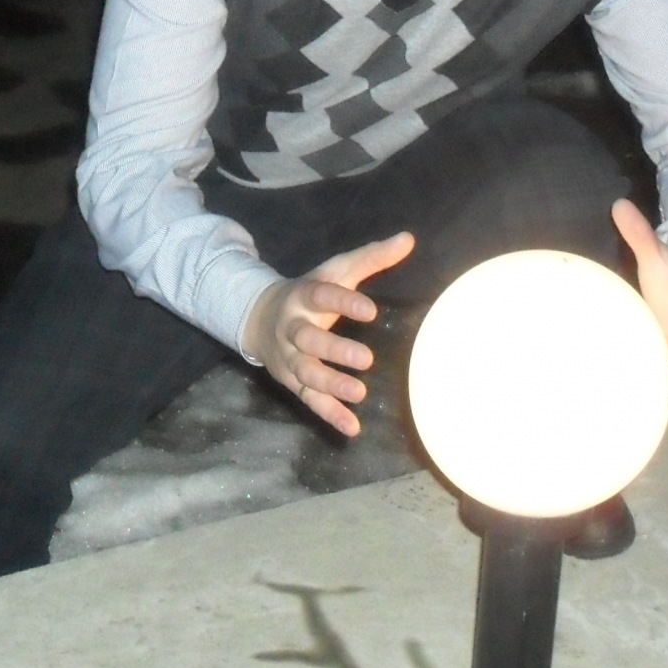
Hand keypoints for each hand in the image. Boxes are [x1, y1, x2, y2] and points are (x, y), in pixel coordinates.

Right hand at [242, 231, 415, 435]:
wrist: (258, 317)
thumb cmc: (311, 292)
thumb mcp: (336, 271)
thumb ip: (371, 257)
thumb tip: (409, 239)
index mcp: (304, 296)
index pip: (322, 296)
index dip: (344, 303)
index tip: (371, 311)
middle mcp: (292, 327)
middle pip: (309, 340)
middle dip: (334, 350)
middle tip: (367, 360)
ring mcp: (290, 357)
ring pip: (307, 373)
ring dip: (331, 385)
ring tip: (360, 394)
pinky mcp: (293, 382)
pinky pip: (310, 400)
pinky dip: (329, 415)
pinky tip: (352, 428)